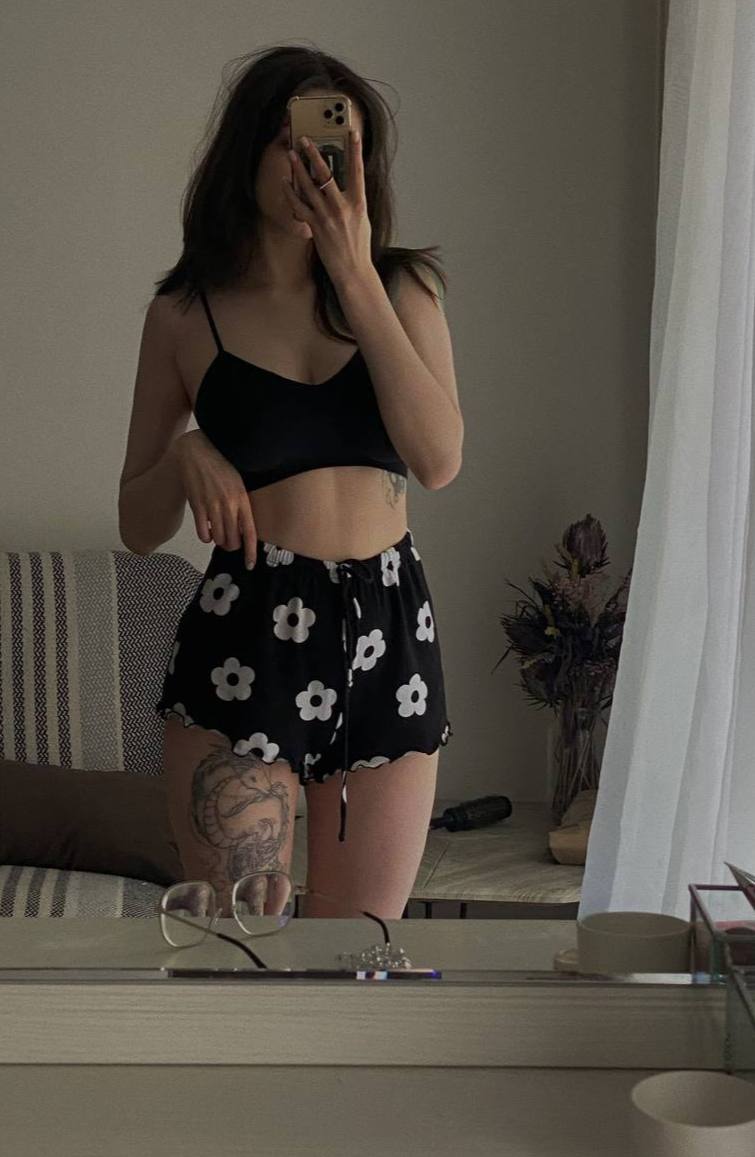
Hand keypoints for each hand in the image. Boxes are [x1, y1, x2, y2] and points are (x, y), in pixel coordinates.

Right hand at [173, 431, 257, 567]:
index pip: (249, 532)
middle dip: (232, 546)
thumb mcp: (238, 483)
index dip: (251, 552)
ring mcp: (212, 507)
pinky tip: (207, 531)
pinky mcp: (197, 506)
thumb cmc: (220, 466)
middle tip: (231, 543)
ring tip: (219, 535)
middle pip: (233, 540)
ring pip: (218, 539)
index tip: (250, 564)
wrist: (197, 452)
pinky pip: (203, 533)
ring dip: (219, 542)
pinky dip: (206, 537)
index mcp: (242, 499)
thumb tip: (243, 527)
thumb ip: (242, 504)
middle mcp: (228, 505)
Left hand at [282, 129, 372, 286]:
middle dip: (314, 154)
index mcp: (359, 203)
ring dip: (298, 168)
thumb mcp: (362, 219)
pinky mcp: (315, 227)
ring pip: (309, 186)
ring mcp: (328, 217)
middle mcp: (343, 207)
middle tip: (305, 139)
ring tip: (291, 154)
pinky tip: (285, 183)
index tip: (351, 132)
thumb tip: (342, 184)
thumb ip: (352, 200)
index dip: (355, 149)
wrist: (352, 270)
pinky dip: (291, 193)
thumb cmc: (358, 246)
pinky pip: (299, 206)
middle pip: (327, 174)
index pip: (358, 170)